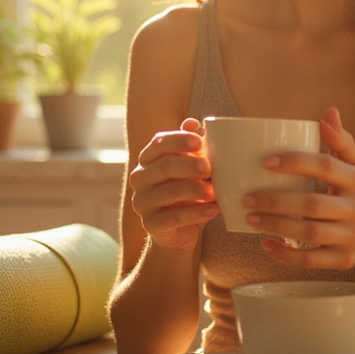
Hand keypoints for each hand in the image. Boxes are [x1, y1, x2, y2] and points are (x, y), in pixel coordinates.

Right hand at [128, 118, 218, 250]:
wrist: (182, 231)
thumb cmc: (189, 193)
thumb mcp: (193, 169)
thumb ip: (192, 148)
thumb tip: (192, 122)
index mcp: (148, 160)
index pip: (158, 143)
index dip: (178, 140)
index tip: (199, 142)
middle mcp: (140, 178)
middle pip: (164, 166)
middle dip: (189, 166)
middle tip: (209, 168)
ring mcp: (142, 202)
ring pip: (169, 192)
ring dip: (195, 190)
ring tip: (214, 192)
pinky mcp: (150, 225)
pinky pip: (173, 217)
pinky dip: (196, 213)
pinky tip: (214, 210)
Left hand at [242, 107, 354, 270]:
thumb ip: (342, 141)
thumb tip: (329, 111)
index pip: (325, 166)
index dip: (295, 162)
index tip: (266, 162)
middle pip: (313, 205)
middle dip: (276, 201)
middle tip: (247, 198)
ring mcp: (351, 237)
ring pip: (309, 234)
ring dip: (276, 226)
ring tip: (250, 219)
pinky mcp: (343, 260)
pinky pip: (311, 260)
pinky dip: (286, 255)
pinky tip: (266, 244)